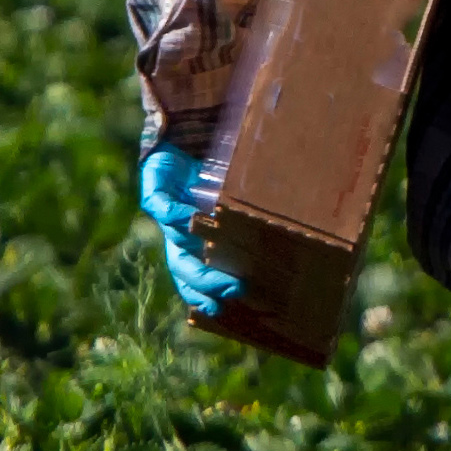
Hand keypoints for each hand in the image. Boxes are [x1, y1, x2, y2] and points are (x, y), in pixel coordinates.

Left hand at [138, 143, 242, 319]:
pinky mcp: (155, 192)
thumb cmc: (219, 174)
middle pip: (183, 267)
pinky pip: (161, 207)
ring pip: (176, 240)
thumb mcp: (237, 204)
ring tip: (215, 251)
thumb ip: (251, 223)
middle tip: (233, 288)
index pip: (193, 278)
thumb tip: (295, 245)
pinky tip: (192, 216)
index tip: (220, 310)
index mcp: (194, 244)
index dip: (203, 295)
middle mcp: (178, 235)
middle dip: (206, 281)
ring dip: (195, 247)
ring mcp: (166, 214)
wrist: (185, 140)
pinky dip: (174, 214)